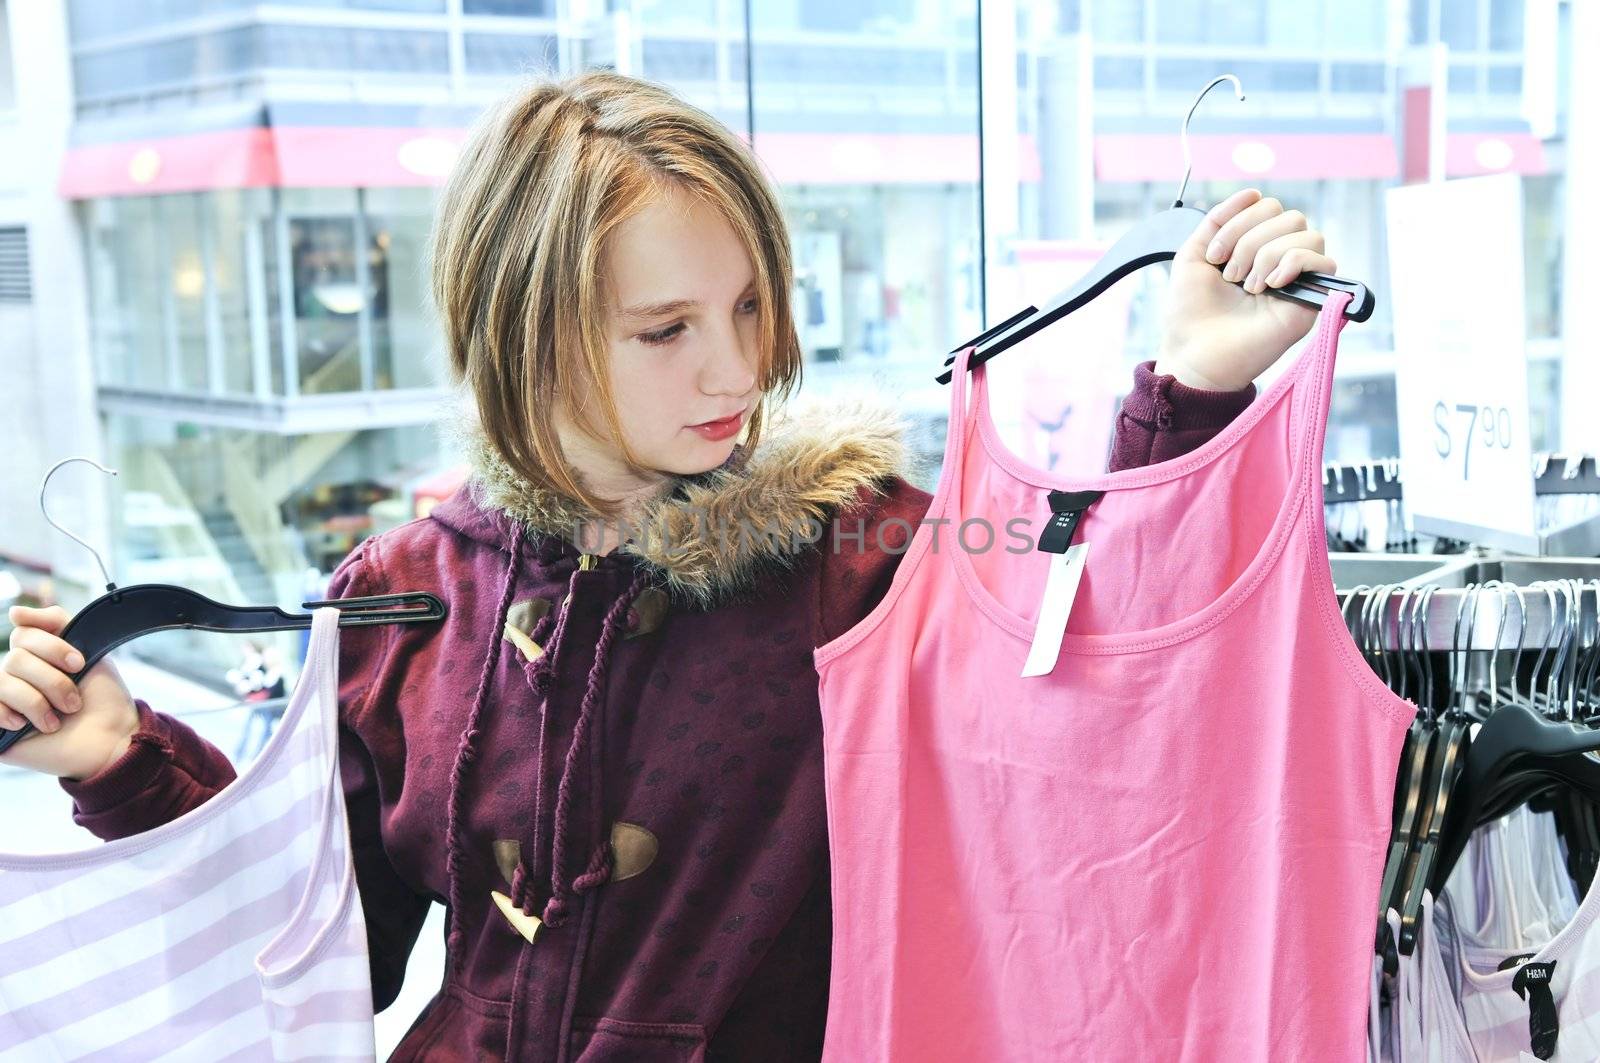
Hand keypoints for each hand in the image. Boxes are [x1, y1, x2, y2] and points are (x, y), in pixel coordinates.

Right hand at [0, 605, 139, 780]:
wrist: (111, 739)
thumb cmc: (102, 698)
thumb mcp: (88, 648)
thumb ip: (55, 622)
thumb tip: (14, 613)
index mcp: (36, 657)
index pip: (23, 633)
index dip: (53, 648)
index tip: (79, 664)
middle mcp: (16, 677)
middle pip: (16, 658)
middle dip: (53, 680)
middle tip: (74, 701)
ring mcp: (4, 702)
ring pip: (2, 681)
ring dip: (38, 701)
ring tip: (57, 719)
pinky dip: (9, 714)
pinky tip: (26, 726)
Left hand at [1155, 188, 1338, 391]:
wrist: (1195, 353)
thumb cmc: (1191, 312)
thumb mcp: (1193, 254)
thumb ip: (1217, 219)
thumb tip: (1253, 192)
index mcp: (1255, 246)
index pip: (1267, 206)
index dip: (1239, 221)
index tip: (1214, 255)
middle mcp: (1280, 259)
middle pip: (1288, 215)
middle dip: (1249, 240)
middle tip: (1230, 275)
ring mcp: (1297, 279)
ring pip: (1306, 232)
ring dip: (1266, 255)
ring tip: (1248, 287)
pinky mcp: (1311, 301)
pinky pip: (1323, 259)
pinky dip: (1293, 263)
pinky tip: (1270, 287)